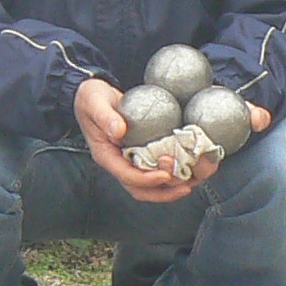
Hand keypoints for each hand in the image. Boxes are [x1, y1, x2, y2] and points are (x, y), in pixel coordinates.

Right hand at [76, 78, 218, 202]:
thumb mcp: (94, 102)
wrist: (94, 94)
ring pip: (151, 185)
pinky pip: (157, 170)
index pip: (127, 176)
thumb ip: (106, 117)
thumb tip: (120, 131)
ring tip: (193, 179)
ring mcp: (130, 160)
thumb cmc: (91, 98)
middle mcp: (119, 163)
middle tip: (185, 180)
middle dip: (164, 191)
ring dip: (173, 187)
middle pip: (141, 189)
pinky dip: (175, 173)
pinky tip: (191, 167)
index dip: (147, 179)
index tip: (165, 174)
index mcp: (106, 155)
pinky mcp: (141, 153)